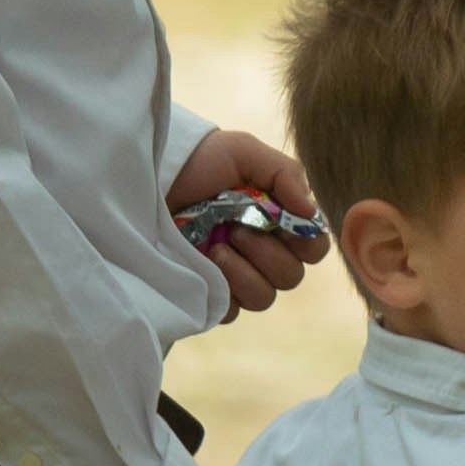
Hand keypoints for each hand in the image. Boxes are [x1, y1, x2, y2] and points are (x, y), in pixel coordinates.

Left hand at [170, 126, 327, 314]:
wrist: (151, 178)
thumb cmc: (200, 163)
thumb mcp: (243, 152)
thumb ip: (284, 174)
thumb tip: (310, 212)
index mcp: (279, 222)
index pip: (313, 248)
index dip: (306, 243)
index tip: (286, 226)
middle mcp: (262, 252)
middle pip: (291, 276)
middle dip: (267, 254)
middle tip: (236, 229)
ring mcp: (236, 276)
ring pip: (264, 298)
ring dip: (245, 274)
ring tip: (217, 248)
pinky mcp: (210, 295)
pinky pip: (232, 312)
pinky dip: (224, 291)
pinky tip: (205, 264)